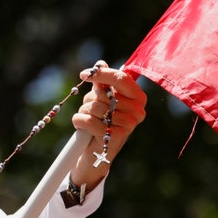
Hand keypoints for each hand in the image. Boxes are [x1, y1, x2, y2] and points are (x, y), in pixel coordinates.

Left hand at [70, 61, 146, 190]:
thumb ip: (103, 83)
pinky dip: (79, 121)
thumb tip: (101, 63)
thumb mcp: (103, 100)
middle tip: (90, 109)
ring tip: (89, 120)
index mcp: (138, 98)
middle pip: (104, 94)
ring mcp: (129, 125)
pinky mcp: (115, 137)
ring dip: (84, 111)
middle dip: (90, 100)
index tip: (84, 75)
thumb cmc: (101, 122)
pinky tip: (82, 128)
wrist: (97, 154)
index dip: (101, 74)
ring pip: (95, 107)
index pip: (121, 78)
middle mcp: (138, 111)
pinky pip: (88, 120)